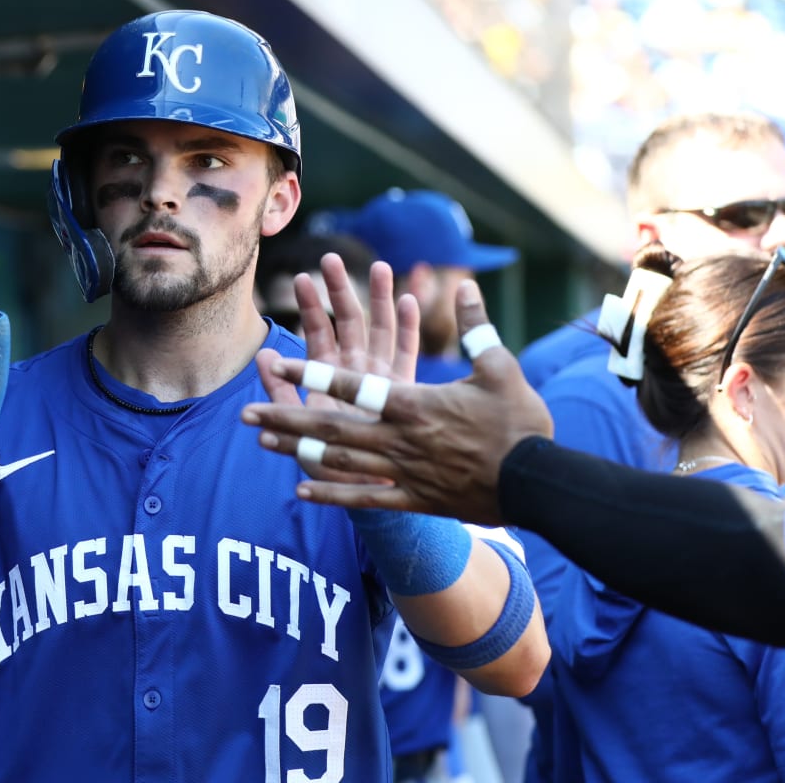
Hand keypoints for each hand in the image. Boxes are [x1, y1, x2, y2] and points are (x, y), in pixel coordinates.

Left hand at [242, 279, 550, 524]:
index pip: (351, 384)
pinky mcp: (414, 500)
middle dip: (285, 418)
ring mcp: (403, 472)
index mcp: (414, 403)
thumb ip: (475, 327)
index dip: (311, 375)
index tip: (277, 363)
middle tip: (244, 415)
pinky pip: (364, 498)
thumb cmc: (520, 423)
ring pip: (338, 461)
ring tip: (263, 442)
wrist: (540, 485)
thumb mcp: (499, 367)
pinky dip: (331, 494)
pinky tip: (301, 490)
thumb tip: (464, 285)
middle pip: (330, 427)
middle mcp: (399, 438)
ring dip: (297, 451)